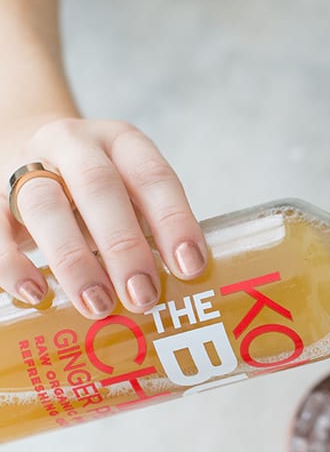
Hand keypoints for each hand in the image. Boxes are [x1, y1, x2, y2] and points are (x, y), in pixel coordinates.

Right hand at [1, 117, 207, 317]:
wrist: (29, 155)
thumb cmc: (96, 197)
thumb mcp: (130, 199)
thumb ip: (150, 236)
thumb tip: (181, 300)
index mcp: (122, 144)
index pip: (152, 176)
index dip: (174, 221)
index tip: (190, 267)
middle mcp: (74, 146)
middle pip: (98, 187)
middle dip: (124, 245)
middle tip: (143, 297)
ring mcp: (27, 167)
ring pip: (44, 205)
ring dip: (73, 260)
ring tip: (98, 306)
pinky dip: (12, 264)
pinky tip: (35, 295)